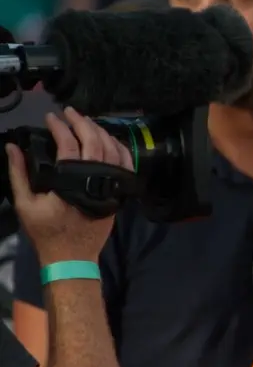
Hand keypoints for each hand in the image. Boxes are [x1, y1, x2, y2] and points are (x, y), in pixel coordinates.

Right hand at [7, 109, 132, 263]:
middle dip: (82, 122)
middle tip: (69, 111)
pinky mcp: (120, 193)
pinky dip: (119, 147)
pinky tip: (108, 138)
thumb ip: (18, 173)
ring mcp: (111, 186)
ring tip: (85, 121)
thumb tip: (11, 147)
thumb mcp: (25, 202)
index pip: (69, 146)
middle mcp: (95, 180)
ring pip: (113, 150)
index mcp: (70, 182)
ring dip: (100, 131)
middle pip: (95, 142)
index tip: (51, 117)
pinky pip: (126, 164)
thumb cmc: (46, 230)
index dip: (60, 127)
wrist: (73, 255)